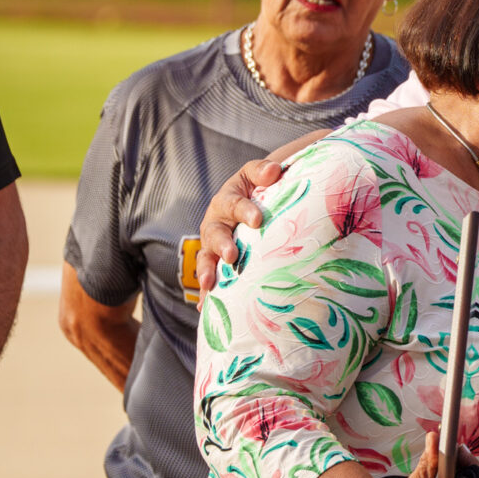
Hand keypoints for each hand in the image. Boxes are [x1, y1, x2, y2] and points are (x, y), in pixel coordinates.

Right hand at [195, 157, 282, 296]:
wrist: (254, 202)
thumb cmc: (259, 188)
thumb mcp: (258, 175)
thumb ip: (263, 171)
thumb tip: (275, 170)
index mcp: (228, 200)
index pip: (235, 203)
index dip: (245, 211)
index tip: (258, 219)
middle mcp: (216, 222)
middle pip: (215, 233)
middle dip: (222, 244)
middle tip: (232, 255)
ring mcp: (213, 244)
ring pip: (206, 257)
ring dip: (207, 270)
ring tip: (209, 284)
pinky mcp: (215, 261)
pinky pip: (209, 277)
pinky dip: (206, 292)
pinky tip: (203, 307)